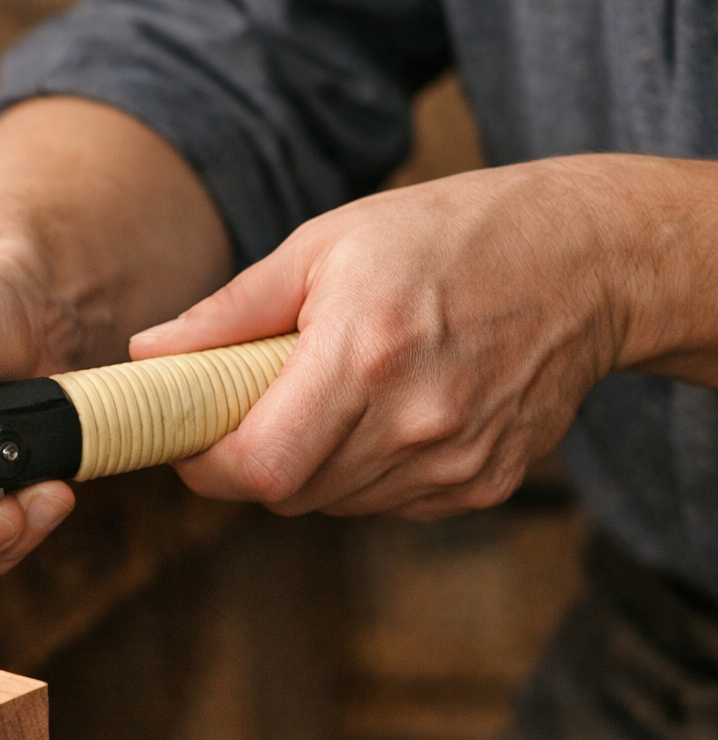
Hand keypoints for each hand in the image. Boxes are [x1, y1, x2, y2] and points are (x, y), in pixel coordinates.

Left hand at [129, 155, 698, 520]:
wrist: (589, 260)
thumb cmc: (449, 235)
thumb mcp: (327, 244)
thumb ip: (231, 310)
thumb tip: (149, 353)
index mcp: (364, 354)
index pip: (257, 465)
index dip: (206, 465)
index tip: (190, 438)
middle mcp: (416, 421)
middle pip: (288, 493)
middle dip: (252, 459)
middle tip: (255, 406)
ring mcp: (457, 461)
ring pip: (335, 503)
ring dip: (309, 465)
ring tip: (333, 395)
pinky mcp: (485, 484)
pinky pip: (389, 503)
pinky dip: (365, 472)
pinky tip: (387, 413)